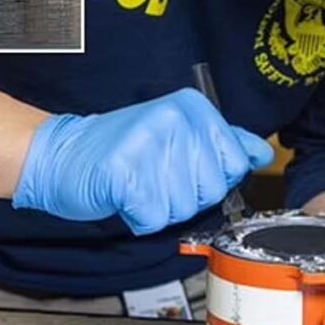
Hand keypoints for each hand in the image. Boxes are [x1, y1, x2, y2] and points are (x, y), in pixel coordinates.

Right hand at [12, 88, 273, 234]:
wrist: (63, 155)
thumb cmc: (123, 150)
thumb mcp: (179, 135)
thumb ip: (223, 143)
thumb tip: (261, 153)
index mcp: (193, 107)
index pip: (235, 163)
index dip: (210, 177)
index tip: (181, 166)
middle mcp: (174, 118)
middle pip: (212, 190)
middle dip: (185, 197)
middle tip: (154, 177)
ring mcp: (149, 143)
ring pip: (185, 208)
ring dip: (161, 208)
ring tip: (139, 184)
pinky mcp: (124, 173)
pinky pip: (154, 218)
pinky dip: (140, 218)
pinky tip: (125, 196)